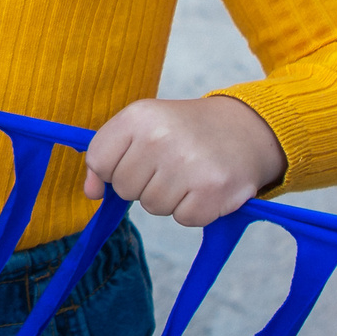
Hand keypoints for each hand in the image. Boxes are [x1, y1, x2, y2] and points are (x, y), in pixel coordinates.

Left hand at [80, 95, 285, 226]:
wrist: (245, 130)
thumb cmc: (185, 131)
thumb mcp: (142, 126)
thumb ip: (107, 155)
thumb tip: (91, 192)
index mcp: (138, 116)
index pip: (98, 161)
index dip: (112, 169)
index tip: (135, 160)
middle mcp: (160, 138)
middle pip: (125, 189)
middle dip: (144, 183)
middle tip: (170, 164)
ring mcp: (187, 165)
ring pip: (152, 207)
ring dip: (169, 198)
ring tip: (188, 174)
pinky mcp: (212, 191)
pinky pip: (182, 219)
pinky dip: (193, 210)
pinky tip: (204, 187)